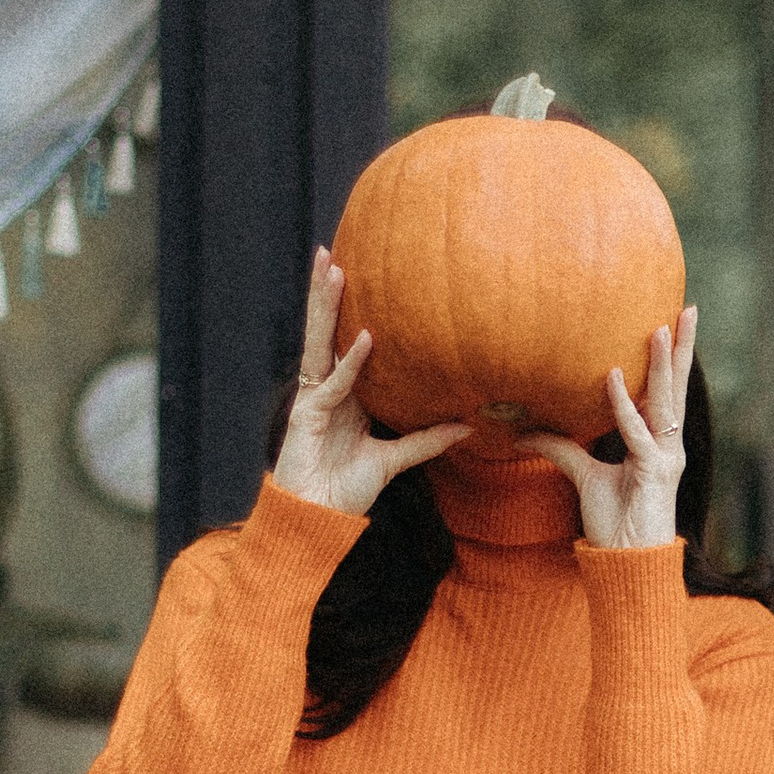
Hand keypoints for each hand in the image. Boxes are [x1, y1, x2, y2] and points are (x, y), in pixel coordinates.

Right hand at [269, 248, 467, 514]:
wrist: (317, 521)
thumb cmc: (345, 492)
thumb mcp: (393, 460)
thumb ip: (425, 440)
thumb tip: (467, 426)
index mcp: (343, 395)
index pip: (345, 342)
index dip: (350, 310)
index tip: (360, 273)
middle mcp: (325, 389)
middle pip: (327, 332)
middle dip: (328, 293)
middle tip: (331, 252)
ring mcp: (313, 400)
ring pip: (320, 343)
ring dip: (325, 306)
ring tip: (333, 268)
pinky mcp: (307, 416)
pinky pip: (333, 383)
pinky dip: (350, 362)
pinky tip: (365, 337)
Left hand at [532, 310, 698, 550]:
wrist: (627, 563)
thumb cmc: (614, 523)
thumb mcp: (584, 477)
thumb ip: (561, 449)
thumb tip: (524, 433)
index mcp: (659, 442)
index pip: (667, 391)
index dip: (670, 359)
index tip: (673, 322)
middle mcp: (668, 445)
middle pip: (677, 387)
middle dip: (683, 347)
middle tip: (689, 307)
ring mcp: (666, 459)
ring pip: (665, 402)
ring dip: (662, 364)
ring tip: (660, 326)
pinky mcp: (654, 474)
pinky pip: (636, 433)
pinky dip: (624, 405)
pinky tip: (614, 376)